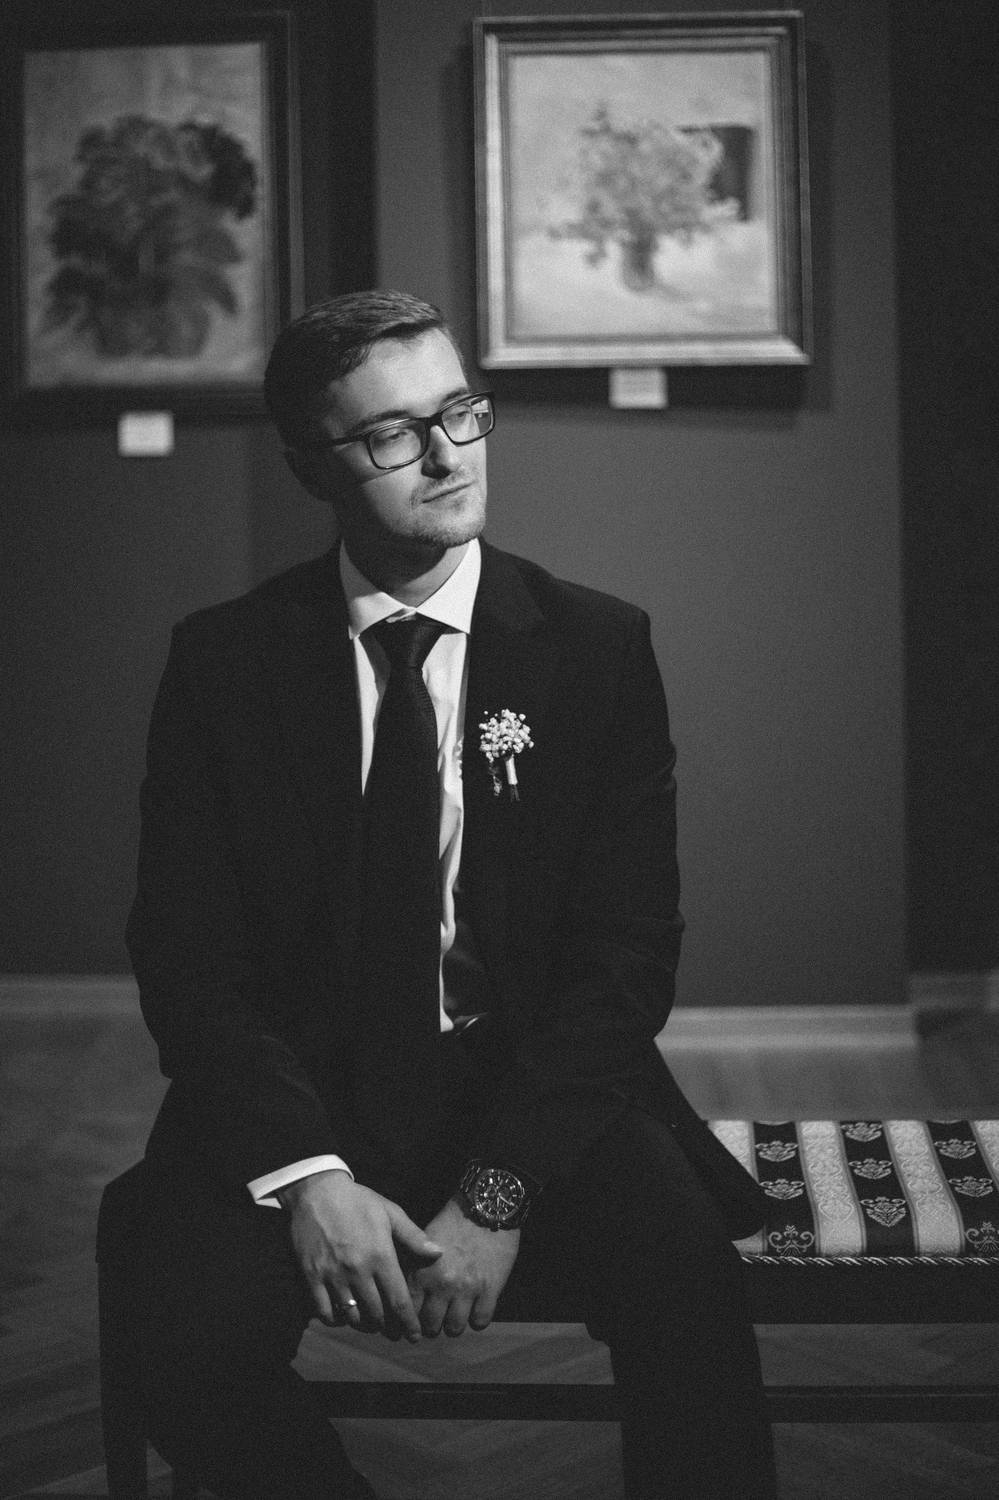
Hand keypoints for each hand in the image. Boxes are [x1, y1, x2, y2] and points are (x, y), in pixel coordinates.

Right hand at [279, 1170, 442, 1340]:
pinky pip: (324, 1311)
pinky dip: (335, 1320)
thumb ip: (413, 1236)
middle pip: (377, 1314)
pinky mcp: (312, 1277)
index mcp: (381, 1256)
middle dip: (388, 1326)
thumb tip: (438, 1253)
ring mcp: (333, 1275)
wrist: (317, 1191)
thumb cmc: (357, 1200)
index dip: (408, 1323)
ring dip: (363, 1324)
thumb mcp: (389, 1212)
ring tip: (370, 1322)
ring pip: (352, 1316)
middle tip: (392, 1329)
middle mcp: (358, 1270)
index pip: (399, 1301)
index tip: (414, 1336)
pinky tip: (343, 1315)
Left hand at [409, 1197, 519, 1337]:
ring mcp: (467, 1289)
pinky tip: (476, 1309)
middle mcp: (442, 1284)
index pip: (408, 1310)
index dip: (410, 1318)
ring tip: (456, 1316)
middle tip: (436, 1319)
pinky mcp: (490, 1290)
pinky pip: (480, 1322)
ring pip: (454, 1328)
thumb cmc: (453, 1221)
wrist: (487, 1206)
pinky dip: (477, 1319)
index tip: (414, 1319)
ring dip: (454, 1325)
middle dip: (432, 1325)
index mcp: (422, 1271)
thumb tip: (401, 1288)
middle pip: (431, 1326)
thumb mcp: (425, 1241)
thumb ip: (413, 1265)